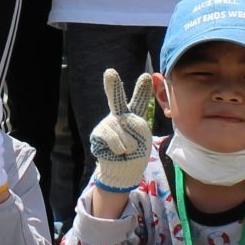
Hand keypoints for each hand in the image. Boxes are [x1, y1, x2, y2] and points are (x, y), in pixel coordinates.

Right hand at [88, 68, 157, 193]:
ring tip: (126, 150)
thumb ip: (137, 125)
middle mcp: (119, 117)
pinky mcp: (98, 134)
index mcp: (133, 116)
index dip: (142, 90)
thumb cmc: (137, 154)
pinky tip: (117, 152)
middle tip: (110, 72)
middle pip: (116, 98)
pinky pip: (113, 137)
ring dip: (129, 144)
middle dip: (113, 85)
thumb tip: (120, 120)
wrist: (124, 172)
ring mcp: (107, 124)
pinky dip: (119, 148)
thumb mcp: (144, 138)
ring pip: (121, 128)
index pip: (139, 101)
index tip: (147, 76)